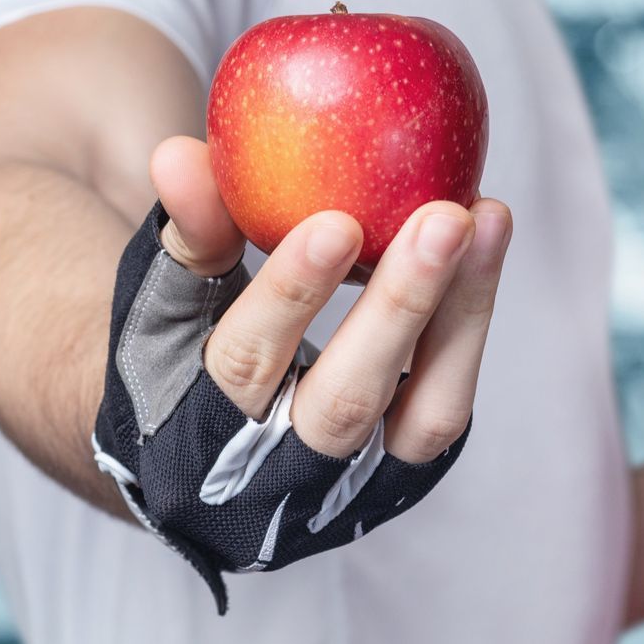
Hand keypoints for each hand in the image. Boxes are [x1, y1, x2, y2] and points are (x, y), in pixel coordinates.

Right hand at [150, 135, 512, 461]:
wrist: (210, 471)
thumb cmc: (173, 365)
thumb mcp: (156, 306)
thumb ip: (182, 238)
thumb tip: (177, 156)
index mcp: (198, 440)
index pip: (248, 365)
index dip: (291, 296)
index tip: (336, 224)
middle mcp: (282, 479)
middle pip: (350, 399)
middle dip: (402, 306)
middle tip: (444, 218)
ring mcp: (354, 486)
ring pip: (425, 415)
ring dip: (464, 312)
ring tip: (488, 219)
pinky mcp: (405, 476)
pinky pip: (447, 402)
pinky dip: (470, 324)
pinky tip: (486, 244)